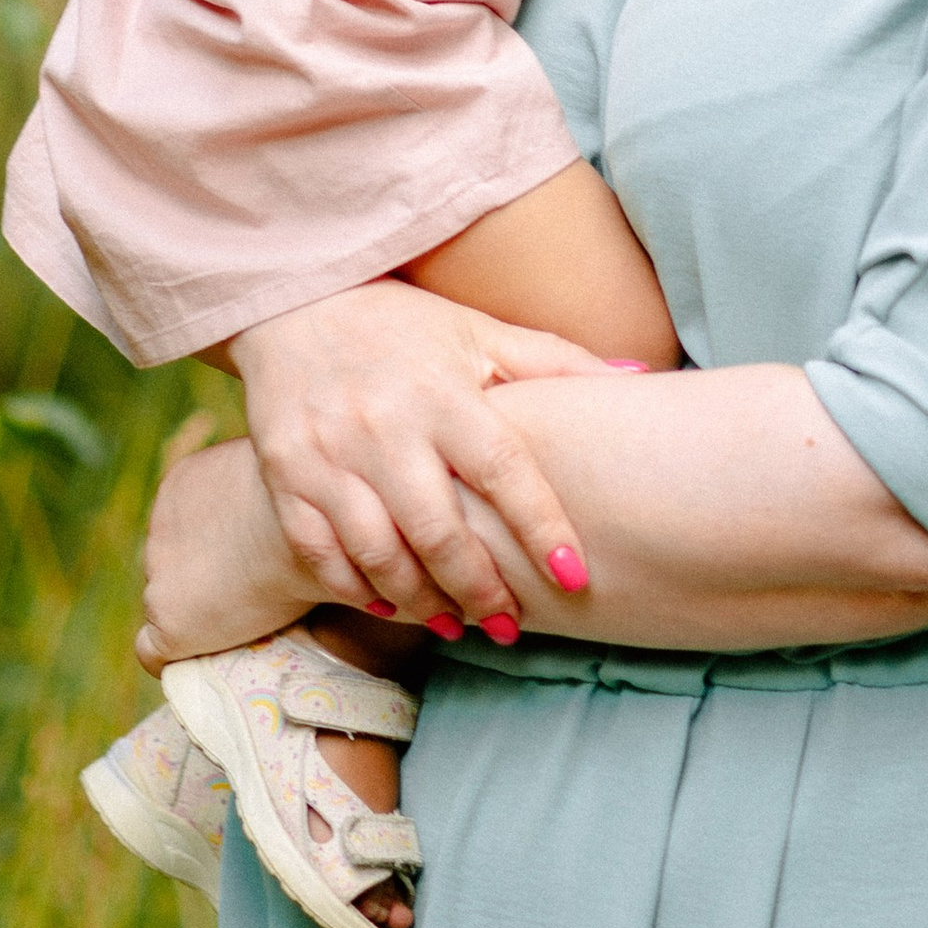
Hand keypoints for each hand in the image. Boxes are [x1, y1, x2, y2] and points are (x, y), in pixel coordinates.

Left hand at [139, 434, 314, 668]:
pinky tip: (209, 664)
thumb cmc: (321, 500)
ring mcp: (160, 575)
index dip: (217, 551)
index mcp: (184, 483)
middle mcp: (160, 524)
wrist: (319, 527)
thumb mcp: (284, 477)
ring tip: (250, 624)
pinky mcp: (171, 623)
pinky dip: (177, 660)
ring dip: (201, 616)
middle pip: (176, 565)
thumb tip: (297, 509)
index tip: (249, 565)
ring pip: (169, 606)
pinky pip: (154, 653)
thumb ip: (267, 492)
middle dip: (208, 580)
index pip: (186, 527)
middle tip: (256, 594)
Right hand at [227, 282, 614, 632]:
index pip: (503, 468)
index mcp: (442, 390)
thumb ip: (556, 362)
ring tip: (457, 623)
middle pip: (439, 529)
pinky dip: (354, 586)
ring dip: (421, 599)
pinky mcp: (283, 473)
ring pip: (378, 551)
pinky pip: (318, 550)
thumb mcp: (478, 331)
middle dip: (481, 588)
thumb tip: (643, 377)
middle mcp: (384, 425)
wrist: (291, 300)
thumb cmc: (401, 325)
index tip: (575, 575)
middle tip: (511, 626)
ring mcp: (327, 453)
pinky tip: (389, 603)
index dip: (542, 525)